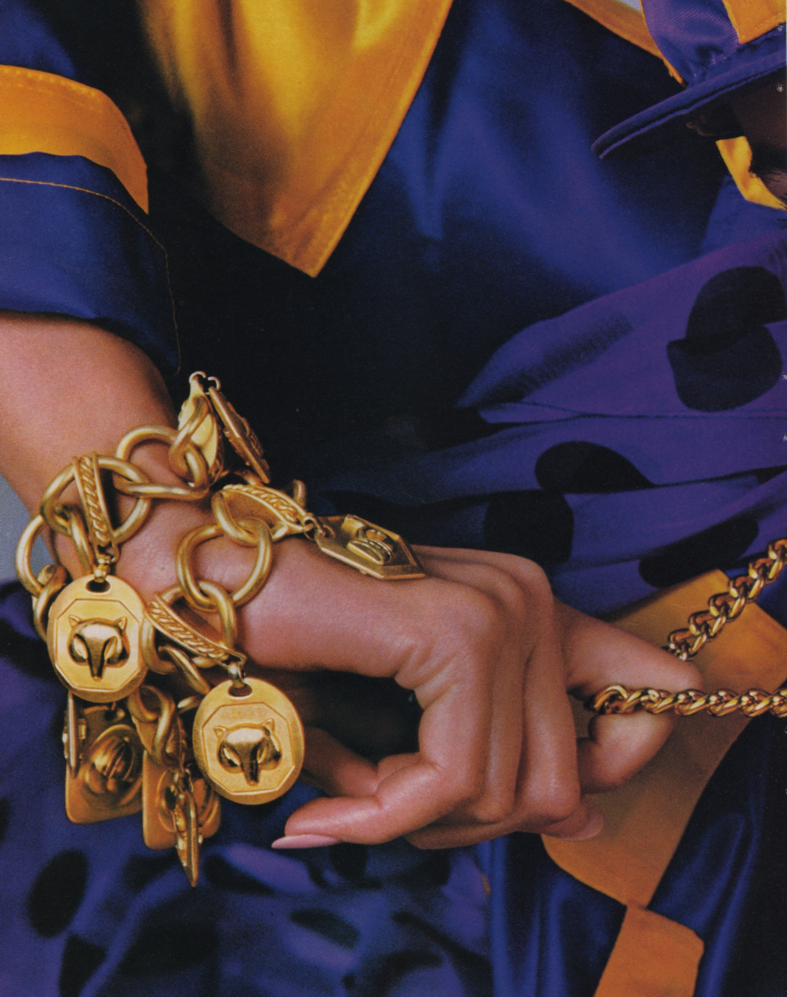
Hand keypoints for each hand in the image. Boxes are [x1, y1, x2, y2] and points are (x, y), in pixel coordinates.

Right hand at [0, 319, 701, 850]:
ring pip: (503, 792)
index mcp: (529, 605)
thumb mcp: (410, 713)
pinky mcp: (456, 634)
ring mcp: (500, 610)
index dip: (614, 770)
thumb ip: (497, 757)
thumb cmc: (299, 649)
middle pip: (557, 782)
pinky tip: (323, 813)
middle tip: (380, 814)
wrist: (210, 580)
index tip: (547, 814)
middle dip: (465, 826)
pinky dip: (382, 817)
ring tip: (343, 800)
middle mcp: (530, 596)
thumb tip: (584, 818)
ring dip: (411, 822)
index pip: (641, 699)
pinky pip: (450, 775)